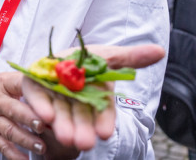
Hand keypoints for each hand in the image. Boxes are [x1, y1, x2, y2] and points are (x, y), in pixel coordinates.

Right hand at [0, 73, 46, 159]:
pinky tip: (25, 159)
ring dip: (25, 140)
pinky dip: (14, 154)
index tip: (47, 103)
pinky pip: (2, 145)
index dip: (35, 95)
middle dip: (29, 118)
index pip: (21, 85)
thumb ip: (29, 82)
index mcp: (5, 83)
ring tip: (41, 147)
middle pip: (13, 109)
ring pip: (9, 130)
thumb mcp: (8, 78)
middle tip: (43, 125)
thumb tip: (56, 88)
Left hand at [21, 44, 164, 154]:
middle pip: (80, 117)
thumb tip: (160, 51)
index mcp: (95, 96)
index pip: (102, 111)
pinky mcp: (35, 89)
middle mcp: (76, 101)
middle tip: (84, 143)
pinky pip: (37, 98)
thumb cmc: (85, 59)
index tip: (104, 133)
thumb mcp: (109, 56)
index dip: (103, 121)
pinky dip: (41, 107)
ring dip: (63, 125)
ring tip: (65, 137)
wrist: (55, 56)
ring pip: (60, 113)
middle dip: (82, 130)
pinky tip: (44, 117)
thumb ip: (131, 57)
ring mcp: (54, 96)